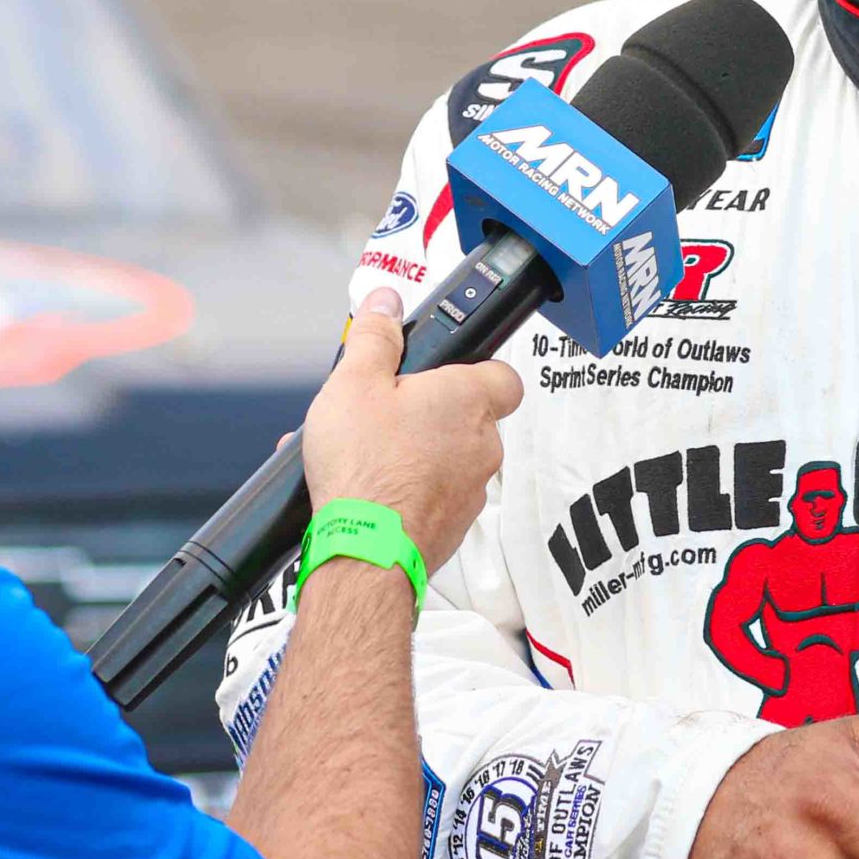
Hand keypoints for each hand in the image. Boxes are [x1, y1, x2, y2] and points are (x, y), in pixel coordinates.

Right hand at [300, 287, 522, 566]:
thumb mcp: (354, 383)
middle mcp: (483, 445)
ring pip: (449, 460)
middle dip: (428, 415)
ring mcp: (472, 491)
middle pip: (468, 418)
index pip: (504, 374)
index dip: (477, 369)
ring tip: (364, 456)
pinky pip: (435, 498)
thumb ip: (375, 337)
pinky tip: (368, 491)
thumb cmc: (366, 470)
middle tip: (384, 415)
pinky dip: (410, 492)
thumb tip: (386, 302)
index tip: (443, 371)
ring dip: (416, 455)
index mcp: (469, 400)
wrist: (364, 555)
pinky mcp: (453, 528)